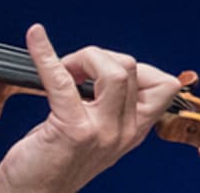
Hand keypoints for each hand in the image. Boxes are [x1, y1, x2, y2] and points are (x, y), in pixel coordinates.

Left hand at [0, 24, 181, 192]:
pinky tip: (35, 38)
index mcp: (133, 130)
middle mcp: (124, 132)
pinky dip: (44, 52)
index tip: (101, 71)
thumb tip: (100, 64)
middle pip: (131, 68)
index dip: (133, 66)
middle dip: (97, 56)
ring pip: (113, 71)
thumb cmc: (55, 162)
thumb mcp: (95, 134)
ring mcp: (102, 132)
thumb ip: (106, 105)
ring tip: (60, 68)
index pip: (164, 86)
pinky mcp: (72, 130)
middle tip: (70, 69)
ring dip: (81, 57)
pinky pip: (60, 79)